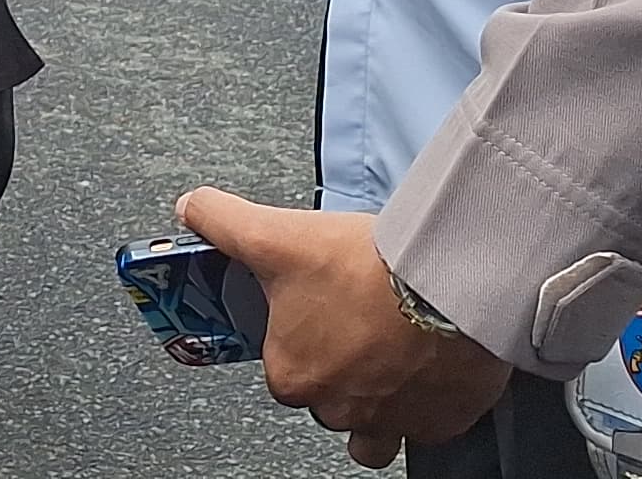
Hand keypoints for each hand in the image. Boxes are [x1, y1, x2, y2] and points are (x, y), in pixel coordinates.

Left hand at [176, 191, 510, 466]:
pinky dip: (428, 403)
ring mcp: (394, 421)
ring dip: (375, 406)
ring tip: (387, 365)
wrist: (448, 280)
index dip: (298, 337)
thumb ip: (223, 222)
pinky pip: (428, 425)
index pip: (282, 367)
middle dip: (339, 369)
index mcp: (292, 376)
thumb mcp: (274, 234)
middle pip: (328, 398)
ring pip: (374, 432)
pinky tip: (428, 365)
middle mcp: (339, 410)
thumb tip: (193, 208)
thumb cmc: (365, 269)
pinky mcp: (443, 420)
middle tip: (357, 326)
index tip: (318, 313)